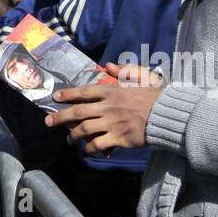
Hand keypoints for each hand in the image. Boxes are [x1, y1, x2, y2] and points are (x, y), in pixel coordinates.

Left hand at [44, 62, 164, 155]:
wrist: (169, 115)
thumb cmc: (155, 95)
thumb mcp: (141, 77)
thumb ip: (124, 71)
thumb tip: (108, 66)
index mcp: (112, 90)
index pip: (84, 92)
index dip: (68, 95)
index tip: (56, 98)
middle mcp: (108, 106)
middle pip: (78, 112)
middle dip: (60, 118)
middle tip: (48, 122)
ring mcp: (112, 123)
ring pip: (85, 130)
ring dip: (73, 135)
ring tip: (68, 139)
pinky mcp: (119, 138)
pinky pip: (98, 144)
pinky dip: (90, 148)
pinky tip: (86, 150)